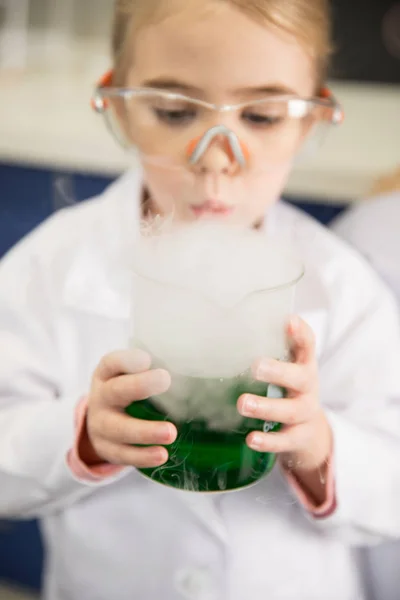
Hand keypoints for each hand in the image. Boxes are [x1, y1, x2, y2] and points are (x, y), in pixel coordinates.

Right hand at [82, 349, 176, 467]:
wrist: (100, 422)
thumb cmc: (128, 391)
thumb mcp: (133, 375)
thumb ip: (154, 370)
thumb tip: (195, 367)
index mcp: (108, 374)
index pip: (112, 363)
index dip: (127, 360)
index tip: (147, 359)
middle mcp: (101, 397)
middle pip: (115, 391)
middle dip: (139, 386)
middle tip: (165, 380)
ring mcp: (101, 425)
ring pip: (119, 429)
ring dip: (145, 431)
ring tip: (170, 433)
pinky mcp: (107, 449)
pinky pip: (123, 454)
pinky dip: (143, 456)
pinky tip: (162, 455)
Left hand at [237, 316, 331, 472]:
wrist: (310, 431)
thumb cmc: (287, 388)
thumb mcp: (285, 366)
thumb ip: (268, 348)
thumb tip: (230, 325)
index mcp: (304, 364)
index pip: (308, 345)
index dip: (300, 333)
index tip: (288, 320)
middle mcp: (308, 387)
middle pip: (300, 378)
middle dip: (278, 372)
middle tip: (255, 366)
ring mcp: (305, 413)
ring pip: (290, 411)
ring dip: (266, 407)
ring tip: (242, 404)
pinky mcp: (299, 438)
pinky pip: (285, 440)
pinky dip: (268, 441)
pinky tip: (251, 439)